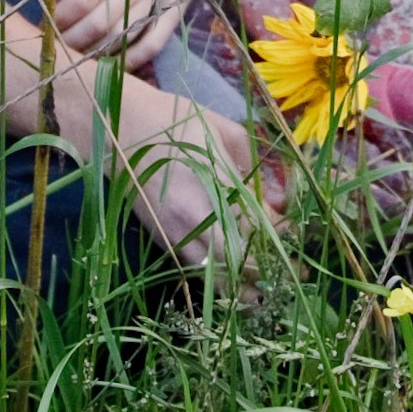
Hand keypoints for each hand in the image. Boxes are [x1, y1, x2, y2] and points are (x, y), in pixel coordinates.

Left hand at [47, 0, 209, 70]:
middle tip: (54, 44)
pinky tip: (106, 65)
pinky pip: (149, 46)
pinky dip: (127, 60)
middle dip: (72, 38)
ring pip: (122, 38)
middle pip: (101, 22)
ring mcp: (159, 1)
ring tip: (72, 58)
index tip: (46, 21)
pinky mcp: (172, 16)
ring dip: (94, 52)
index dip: (63, 14)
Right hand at [107, 88, 275, 280]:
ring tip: (269, 290)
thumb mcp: (221, 129)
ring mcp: (172, 234)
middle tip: (293, 276)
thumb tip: (276, 200)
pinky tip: (235, 280)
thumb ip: (252, 165)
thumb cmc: (170, 120)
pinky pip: (194, 269)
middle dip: (268, 273)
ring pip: (213, 276)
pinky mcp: (159, 240)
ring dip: (243, 286)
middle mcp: (190, 220)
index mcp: (210, 188)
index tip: (300, 239)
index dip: (281, 239)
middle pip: (237, 264)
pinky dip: (216, 279)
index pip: (256, 229)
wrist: (112, 128)